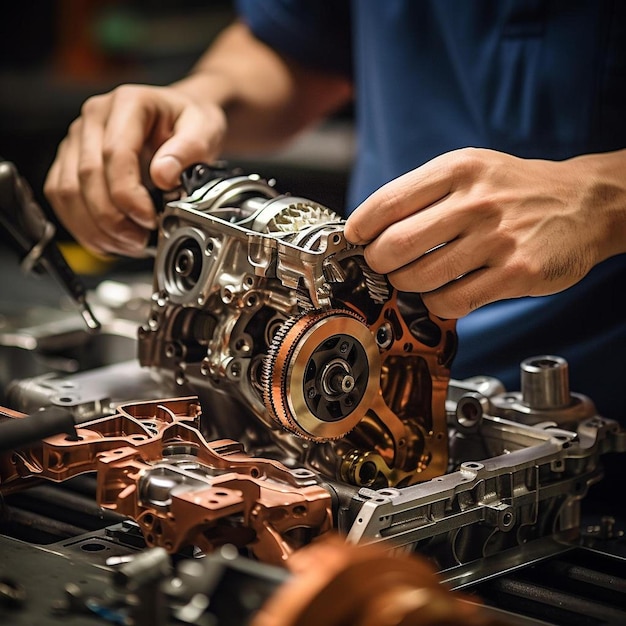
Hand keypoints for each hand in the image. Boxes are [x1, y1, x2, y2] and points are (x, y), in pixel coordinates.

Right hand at [45, 84, 225, 256]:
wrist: (181, 120)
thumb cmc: (190, 122)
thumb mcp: (205, 129)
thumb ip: (189, 150)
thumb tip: (164, 176)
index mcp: (127, 104)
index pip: (115, 154)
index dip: (129, 195)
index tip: (150, 219)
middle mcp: (94, 119)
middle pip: (87, 177)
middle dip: (113, 219)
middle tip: (141, 240)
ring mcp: (77, 141)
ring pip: (67, 191)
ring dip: (96, 228)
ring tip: (128, 243)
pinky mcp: (70, 162)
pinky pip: (62, 199)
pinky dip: (83, 227)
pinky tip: (110, 240)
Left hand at [344, 147, 625, 317]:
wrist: (583, 203)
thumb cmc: (513, 190)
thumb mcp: (470, 169)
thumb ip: (421, 193)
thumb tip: (367, 226)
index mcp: (458, 170)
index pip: (387, 203)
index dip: (360, 228)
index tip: (355, 239)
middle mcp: (476, 202)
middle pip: (395, 245)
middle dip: (378, 262)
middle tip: (383, 264)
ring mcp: (497, 239)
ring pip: (419, 278)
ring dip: (406, 284)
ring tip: (414, 277)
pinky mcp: (515, 273)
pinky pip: (451, 302)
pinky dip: (436, 303)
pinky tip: (443, 293)